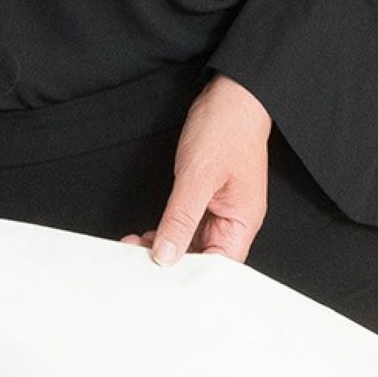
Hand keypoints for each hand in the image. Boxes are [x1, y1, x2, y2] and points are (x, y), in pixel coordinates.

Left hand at [135, 75, 269, 265]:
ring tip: (135, 248)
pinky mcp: (205, 199)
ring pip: (192, 243)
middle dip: (172, 263)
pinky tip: (147, 235)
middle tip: (137, 262)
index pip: (220, 267)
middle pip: (204, 258)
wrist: (232, 96)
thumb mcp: (199, 176)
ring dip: (165, 247)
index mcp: (243, 222)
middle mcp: (233, 221)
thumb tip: (166, 254)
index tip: (161, 280)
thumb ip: (181, 218)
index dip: (192, 278)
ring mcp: (220, 210)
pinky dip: (167, 231)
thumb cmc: (227, 129)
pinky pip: (186, 225)